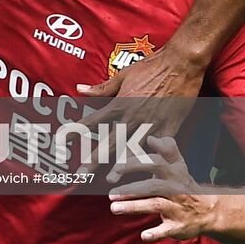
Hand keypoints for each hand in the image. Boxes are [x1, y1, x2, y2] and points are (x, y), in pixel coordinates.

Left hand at [75, 44, 205, 178]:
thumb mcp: (124, 75)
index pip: (95, 119)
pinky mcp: (170, 127)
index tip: (63, 140)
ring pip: (133, 148)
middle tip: (83, 173)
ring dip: (121, 165)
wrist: (180, 62)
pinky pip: (159, 147)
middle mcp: (134, 115)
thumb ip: (103, 87)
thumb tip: (80, 89)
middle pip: (111, 140)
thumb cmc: (151, 66)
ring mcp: (152, 123)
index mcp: (121, 102)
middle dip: (96, 157)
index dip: (78, 130)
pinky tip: (147, 173)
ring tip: (111, 180)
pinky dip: (152, 159)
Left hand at [109, 136, 216, 241]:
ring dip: (134, 207)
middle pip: (152, 185)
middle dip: (131, 188)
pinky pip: (166, 230)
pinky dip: (155, 234)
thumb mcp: (178, 164)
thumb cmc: (184, 183)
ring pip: (155, 206)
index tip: (117, 165)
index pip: (153, 162)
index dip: (136, 162)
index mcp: (173, 171)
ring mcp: (177, 208)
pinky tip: (143, 236)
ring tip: (113, 207)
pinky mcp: (178, 226)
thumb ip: (166, 148)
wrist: (209, 210)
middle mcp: (175, 188)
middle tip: (110, 190)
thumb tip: (151, 138)